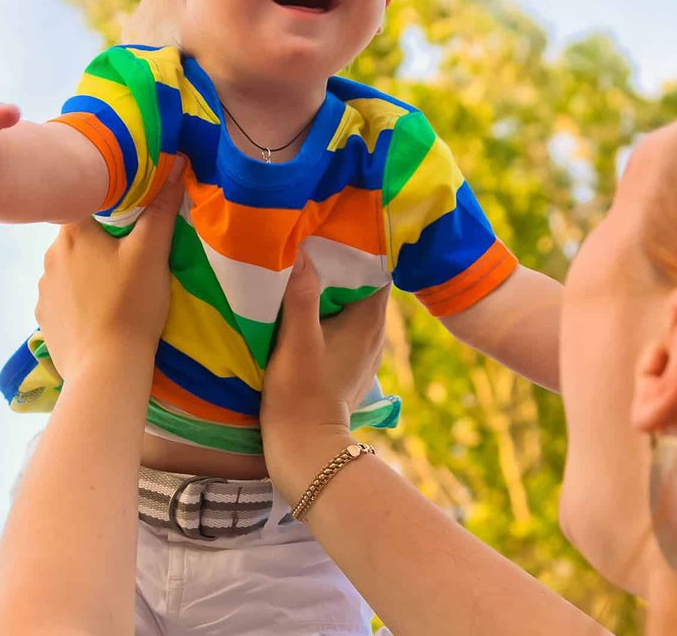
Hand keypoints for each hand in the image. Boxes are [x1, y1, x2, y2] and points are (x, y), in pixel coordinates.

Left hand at [33, 158, 185, 379]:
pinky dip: (80, 300)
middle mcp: (50, 257)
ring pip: (70, 268)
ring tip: (117, 288)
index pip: (86, 203)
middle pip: (79, 236)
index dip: (110, 206)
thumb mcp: (152, 252)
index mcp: (73, 233)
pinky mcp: (46, 319)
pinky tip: (100, 312)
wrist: (105, 367)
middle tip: (132, 255)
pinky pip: (64, 298)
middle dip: (101, 242)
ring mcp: (44, 290)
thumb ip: (161, 209)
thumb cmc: (130, 303)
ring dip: (89, 271)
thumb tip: (176, 164)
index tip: (132, 218)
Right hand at [261, 252, 387, 497]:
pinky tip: (306, 307)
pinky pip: (345, 326)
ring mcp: (364, 352)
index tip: (337, 227)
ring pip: (354, 305)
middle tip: (314, 239)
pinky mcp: (350, 366)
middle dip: (343, 263)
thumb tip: (302, 250)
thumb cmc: (301, 393)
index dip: (361, 246)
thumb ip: (301, 295)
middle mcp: (375, 334)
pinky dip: (330, 312)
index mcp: (370, 322)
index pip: (379, 269)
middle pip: (365, 284)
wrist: (304, 449)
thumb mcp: (297, 340)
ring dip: (334, 288)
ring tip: (307, 267)